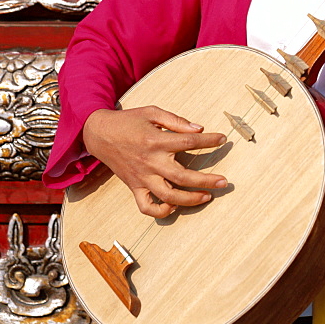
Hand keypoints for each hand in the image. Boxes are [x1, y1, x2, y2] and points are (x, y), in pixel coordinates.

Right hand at [83, 106, 227, 217]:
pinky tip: (174, 206)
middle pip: (183, 176)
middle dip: (207, 181)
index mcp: (156, 140)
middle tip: (224, 182)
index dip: (209, 141)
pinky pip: (147, 207)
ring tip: (207, 197)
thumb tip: (199, 130)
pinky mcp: (134, 187)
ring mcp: (142, 177)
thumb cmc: (129, 121)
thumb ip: (176, 121)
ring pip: (168, 196)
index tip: (222, 139)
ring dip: (190, 200)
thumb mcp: (152, 112)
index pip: (189, 142)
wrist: (100, 134)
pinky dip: (161, 211)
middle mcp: (151, 162)